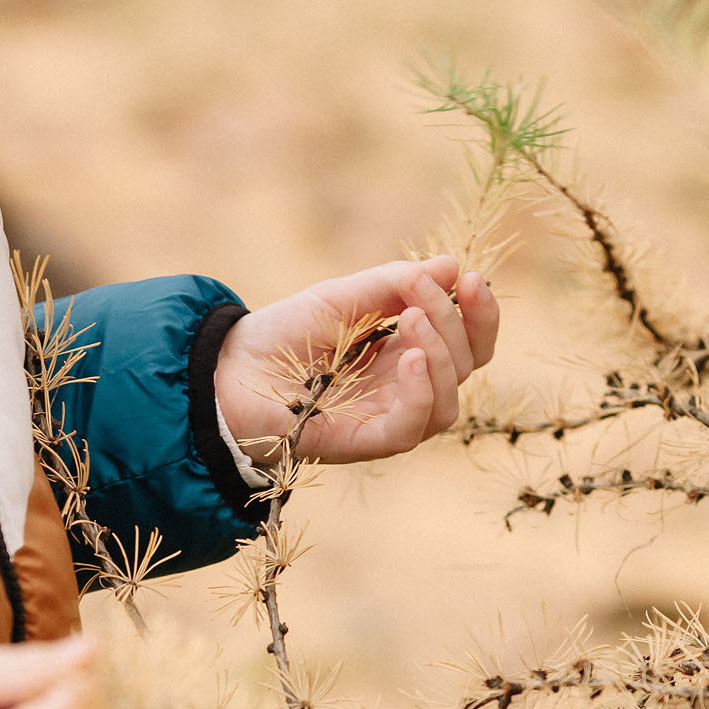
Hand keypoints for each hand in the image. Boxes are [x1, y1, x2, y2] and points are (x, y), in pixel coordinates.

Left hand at [215, 254, 501, 465]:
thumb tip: (451, 266)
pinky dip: (420, 394)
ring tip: (412, 319)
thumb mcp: (343, 296)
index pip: (469, 343)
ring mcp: (386, 419)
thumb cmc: (283, 334)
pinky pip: (410, 429)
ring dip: (442, 358)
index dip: (481, 314)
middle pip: (465, 368)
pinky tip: (409, 359)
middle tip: (420, 296)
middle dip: (456, 326)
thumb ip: (396, 283)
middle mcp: (405, 390)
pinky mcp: (363, 443)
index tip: (473, 279)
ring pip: (446, 404)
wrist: (228, 368)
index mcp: (408, 353)